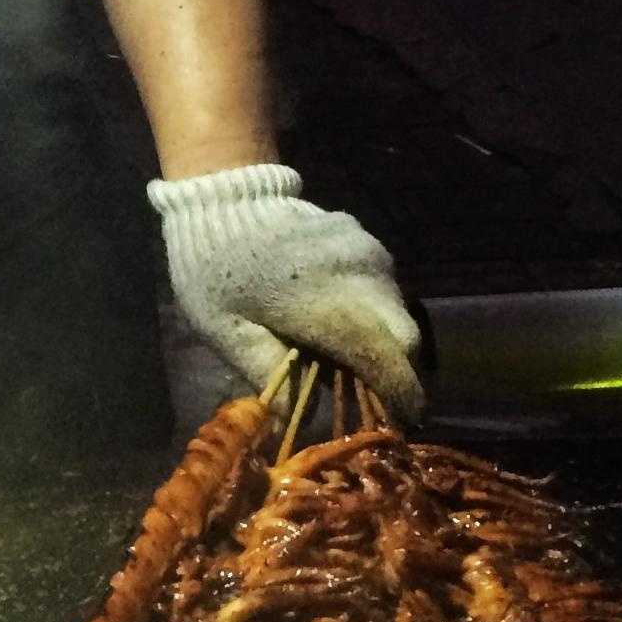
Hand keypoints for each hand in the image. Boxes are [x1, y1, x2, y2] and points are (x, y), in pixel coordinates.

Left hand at [148, 163, 425, 420]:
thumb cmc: (215, 271)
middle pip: (406, 337)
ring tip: (350, 353)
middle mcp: (362, 277)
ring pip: (399, 308)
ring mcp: (367, 250)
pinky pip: (384, 282)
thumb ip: (271, 376)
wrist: (220, 199)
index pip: (390, 361)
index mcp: (331, 306)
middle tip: (371, 393)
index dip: (403, 397)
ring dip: (385, 336)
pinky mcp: (362, 235)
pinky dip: (373, 307)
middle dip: (397, 370)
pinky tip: (339, 312)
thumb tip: (299, 419)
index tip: (402, 423)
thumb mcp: (229, 332)